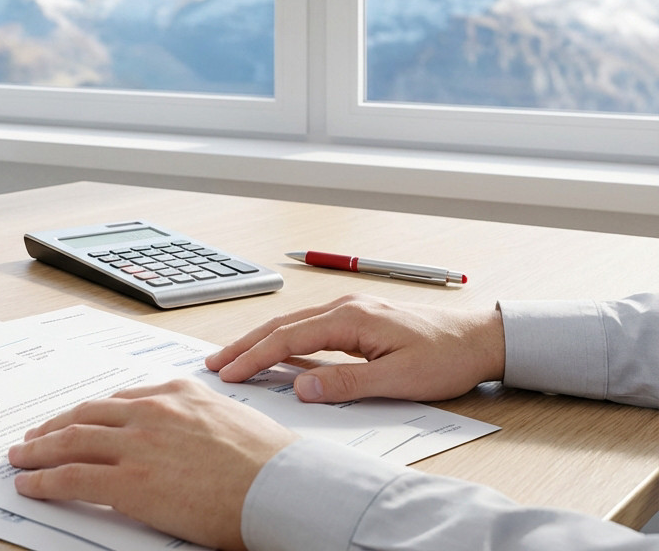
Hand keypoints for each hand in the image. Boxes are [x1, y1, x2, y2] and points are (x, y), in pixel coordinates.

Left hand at [8, 378, 297, 550]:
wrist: (283, 487)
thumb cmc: (268, 462)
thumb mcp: (228, 416)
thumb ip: (194, 415)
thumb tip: (179, 430)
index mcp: (175, 392)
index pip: (117, 399)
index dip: (87, 413)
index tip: (74, 419)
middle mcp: (150, 410)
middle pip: (85, 414)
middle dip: (54, 426)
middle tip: (34, 435)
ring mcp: (136, 444)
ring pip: (69, 440)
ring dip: (38, 448)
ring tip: (20, 455)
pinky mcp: (129, 481)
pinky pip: (71, 477)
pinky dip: (43, 479)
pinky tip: (29, 483)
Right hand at [205, 294, 505, 402]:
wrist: (482, 339)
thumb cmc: (447, 357)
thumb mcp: (398, 380)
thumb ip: (346, 383)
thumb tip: (301, 388)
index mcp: (351, 318)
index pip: (288, 338)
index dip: (254, 357)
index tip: (229, 373)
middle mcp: (346, 307)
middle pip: (282, 326)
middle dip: (245, 345)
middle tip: (214, 364)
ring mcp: (351, 310)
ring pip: (293, 325)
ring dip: (261, 342)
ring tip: (234, 359)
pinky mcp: (358, 320)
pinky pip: (310, 329)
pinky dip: (284, 341)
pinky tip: (275, 355)